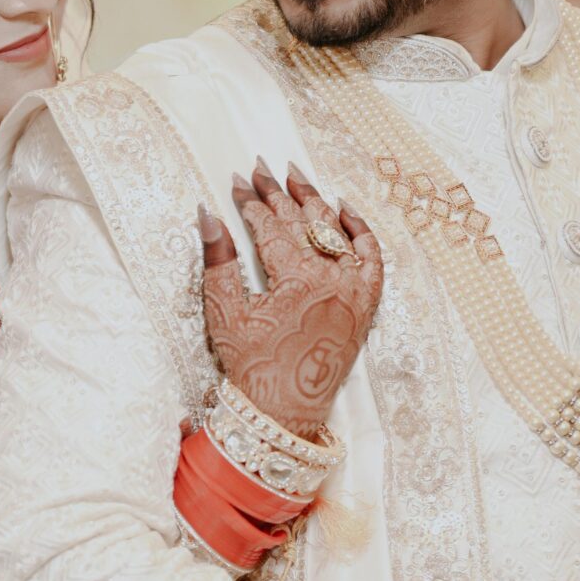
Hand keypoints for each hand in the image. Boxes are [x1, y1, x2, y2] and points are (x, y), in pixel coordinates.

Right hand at [199, 159, 383, 435]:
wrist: (284, 411)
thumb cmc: (252, 366)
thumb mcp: (225, 313)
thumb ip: (218, 261)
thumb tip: (207, 215)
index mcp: (298, 281)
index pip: (271, 228)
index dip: (251, 202)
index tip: (237, 182)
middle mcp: (334, 281)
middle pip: (304, 222)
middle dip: (279, 193)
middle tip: (261, 168)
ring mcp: (355, 292)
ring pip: (337, 232)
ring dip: (315, 202)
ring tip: (296, 177)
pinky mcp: (365, 305)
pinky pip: (372, 257)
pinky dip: (360, 231)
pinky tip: (343, 209)